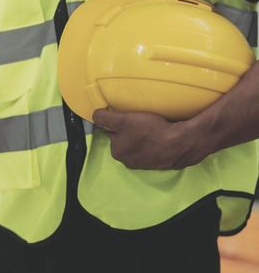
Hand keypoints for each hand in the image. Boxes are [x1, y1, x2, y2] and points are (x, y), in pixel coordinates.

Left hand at [92, 109, 212, 169]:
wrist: (183, 143)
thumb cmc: (152, 132)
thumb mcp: (123, 121)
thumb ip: (105, 119)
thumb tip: (95, 115)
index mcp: (119, 153)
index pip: (111, 133)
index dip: (117, 123)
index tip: (125, 117)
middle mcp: (130, 161)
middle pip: (124, 139)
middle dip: (130, 130)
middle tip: (140, 120)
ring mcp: (147, 162)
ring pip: (139, 143)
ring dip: (143, 135)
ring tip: (152, 126)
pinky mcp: (162, 160)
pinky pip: (154, 147)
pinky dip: (155, 140)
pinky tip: (160, 134)